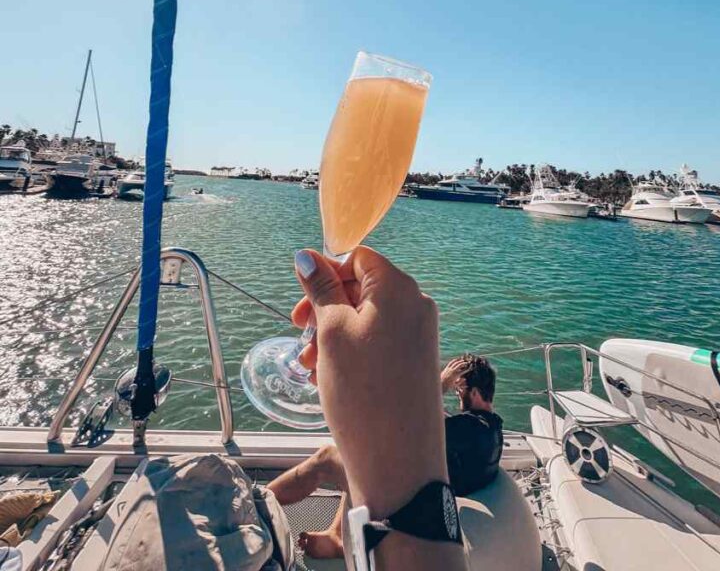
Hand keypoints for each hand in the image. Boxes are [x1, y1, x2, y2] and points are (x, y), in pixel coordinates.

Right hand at [292, 247, 447, 518]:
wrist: (399, 464)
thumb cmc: (363, 393)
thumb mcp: (331, 332)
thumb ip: (320, 289)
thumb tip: (305, 256)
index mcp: (399, 288)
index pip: (358, 258)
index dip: (326, 274)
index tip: (302, 303)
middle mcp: (416, 305)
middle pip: (361, 287)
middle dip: (325, 309)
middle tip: (300, 334)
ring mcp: (419, 335)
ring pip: (365, 318)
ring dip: (332, 334)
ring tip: (310, 365)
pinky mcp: (416, 362)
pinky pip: (378, 342)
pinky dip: (350, 352)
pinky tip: (327, 376)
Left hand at [441, 357, 466, 393]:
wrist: (440, 384)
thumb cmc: (448, 386)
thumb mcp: (455, 385)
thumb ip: (460, 382)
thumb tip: (464, 379)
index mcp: (456, 376)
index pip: (463, 371)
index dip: (467, 370)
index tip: (469, 368)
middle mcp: (452, 371)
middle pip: (459, 365)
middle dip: (464, 363)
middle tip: (467, 363)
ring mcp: (449, 369)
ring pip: (455, 363)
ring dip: (459, 361)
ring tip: (463, 360)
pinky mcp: (446, 368)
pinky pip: (451, 363)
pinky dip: (454, 361)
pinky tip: (456, 359)